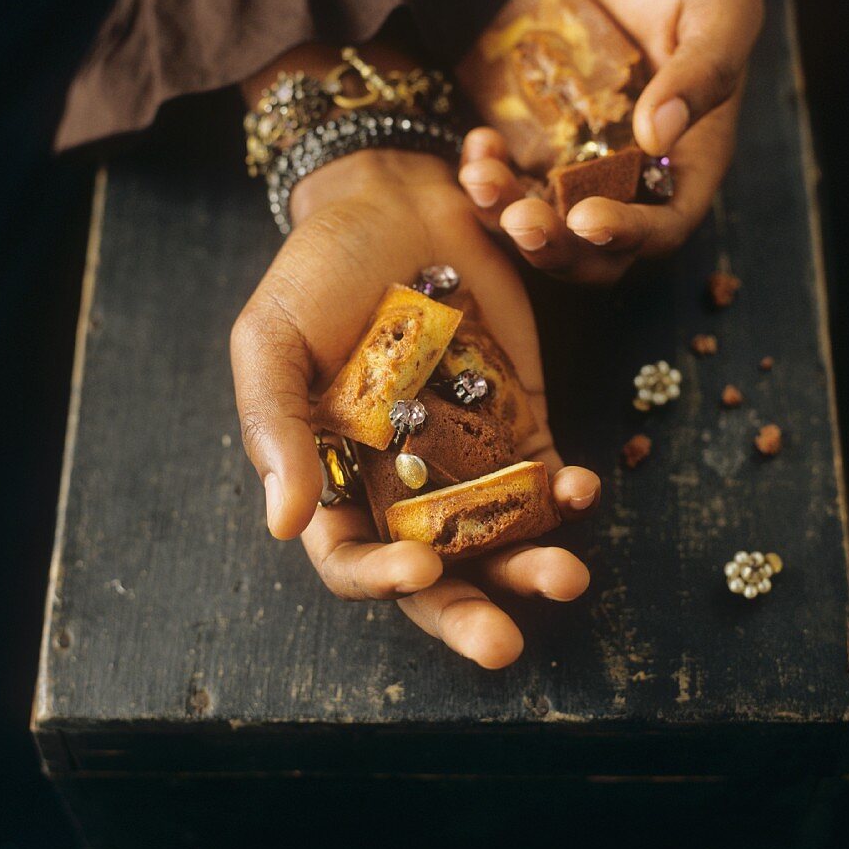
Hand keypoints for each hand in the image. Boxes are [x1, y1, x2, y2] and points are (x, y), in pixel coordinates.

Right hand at [230, 113, 599, 667]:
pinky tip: (577, 491)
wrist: (391, 203)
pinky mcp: (515, 414)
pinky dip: (562, 492)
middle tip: (504, 645)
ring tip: (567, 578)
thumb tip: (283, 525)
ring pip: (497, 535)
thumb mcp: (271, 342)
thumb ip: (275, 430)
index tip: (419, 569)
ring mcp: (462, 451)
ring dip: (531, 563)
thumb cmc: (315, 273)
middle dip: (468, 613)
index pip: (350, 556)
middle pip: (434, 570)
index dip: (379, 578)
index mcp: (331, 472)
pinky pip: (540, 473)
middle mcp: (398, 479)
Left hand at [458, 0, 763, 282]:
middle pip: (593, 250)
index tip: (587, 219)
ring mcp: (575, 165)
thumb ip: (704, 71)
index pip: (662, 227)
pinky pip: (505, 181)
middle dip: (554, 248)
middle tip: (521, 221)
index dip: (627, 236)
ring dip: (505, 216)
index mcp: (686, 164)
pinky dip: (485, 177)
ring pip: (540, 224)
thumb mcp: (720, 9)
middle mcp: (629, 178)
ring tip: (481, 177)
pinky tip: (476, 147)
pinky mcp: (531, 143)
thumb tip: (659, 135)